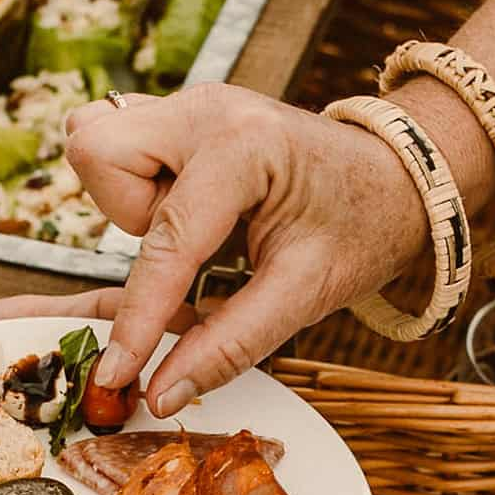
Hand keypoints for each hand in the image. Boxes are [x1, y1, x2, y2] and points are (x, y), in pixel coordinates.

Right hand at [65, 84, 433, 414]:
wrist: (396, 179)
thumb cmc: (363, 227)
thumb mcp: (307, 294)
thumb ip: (230, 344)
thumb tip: (162, 391)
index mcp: (247, 145)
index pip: (166, 238)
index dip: (138, 316)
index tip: (117, 371)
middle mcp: (207, 109)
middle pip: (99, 155)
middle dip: (130, 219)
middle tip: (195, 247)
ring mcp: (191, 103)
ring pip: (97, 143)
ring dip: (130, 199)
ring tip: (196, 226)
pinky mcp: (181, 113)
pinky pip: (115, 140)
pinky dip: (134, 181)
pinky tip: (187, 206)